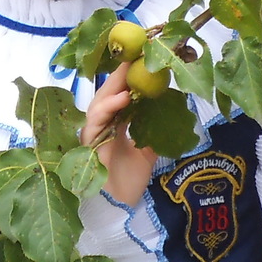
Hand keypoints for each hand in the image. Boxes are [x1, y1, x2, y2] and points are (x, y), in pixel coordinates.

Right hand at [81, 62, 157, 205]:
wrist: (119, 206)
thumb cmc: (130, 180)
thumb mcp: (149, 151)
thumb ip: (155, 132)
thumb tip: (172, 114)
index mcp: (114, 124)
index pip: (120, 94)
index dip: (128, 77)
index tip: (143, 59)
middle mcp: (102, 125)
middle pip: (108, 93)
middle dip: (122, 75)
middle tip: (138, 56)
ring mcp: (94, 132)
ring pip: (99, 102)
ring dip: (115, 87)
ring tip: (132, 72)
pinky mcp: (89, 142)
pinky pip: (96, 120)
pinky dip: (109, 107)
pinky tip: (124, 98)